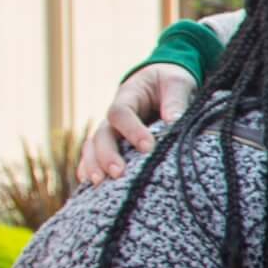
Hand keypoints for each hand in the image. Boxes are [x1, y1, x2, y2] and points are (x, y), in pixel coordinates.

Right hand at [76, 64, 200, 185]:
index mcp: (128, 95)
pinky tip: (90, 186)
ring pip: (93, 146)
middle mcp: (114, 115)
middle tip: (118, 173)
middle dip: (107, 154)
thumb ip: (176, 101)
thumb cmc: (169, 81)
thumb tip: (174, 123)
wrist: (161, 81)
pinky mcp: (114, 144)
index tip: (148, 147)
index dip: (131, 130)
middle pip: (102, 133)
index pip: (121, 112)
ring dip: (94, 165)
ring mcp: (111, 130)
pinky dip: (90, 169)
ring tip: (99, 184)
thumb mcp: (177, 83)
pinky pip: (95, 156)